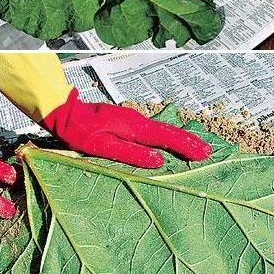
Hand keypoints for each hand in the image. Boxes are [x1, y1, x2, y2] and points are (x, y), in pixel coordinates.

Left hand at [44, 91, 212, 168]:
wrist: (65, 112)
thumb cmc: (80, 131)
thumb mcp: (102, 147)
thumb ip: (131, 154)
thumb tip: (158, 161)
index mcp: (134, 127)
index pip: (166, 139)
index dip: (186, 147)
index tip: (203, 154)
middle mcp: (137, 121)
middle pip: (169, 132)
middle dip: (190, 142)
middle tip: (208, 152)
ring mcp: (133, 120)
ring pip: (163, 130)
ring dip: (181, 139)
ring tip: (197, 147)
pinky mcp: (128, 122)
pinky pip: (155, 130)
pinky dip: (169, 137)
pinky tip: (172, 142)